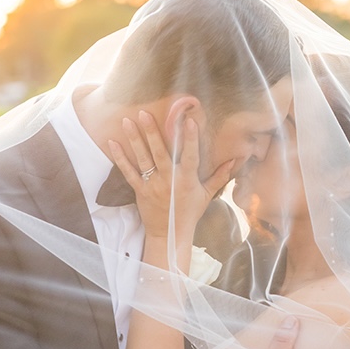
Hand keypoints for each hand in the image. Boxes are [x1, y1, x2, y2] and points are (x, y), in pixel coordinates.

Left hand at [109, 112, 233, 240]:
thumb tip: (236, 159)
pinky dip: (120, 158)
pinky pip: (128, 172)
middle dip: (152, 132)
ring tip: (126, 121)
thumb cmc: (190, 213)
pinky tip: (112, 142)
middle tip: (144, 113)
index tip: (189, 121)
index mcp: (187, 180)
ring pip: (143, 159)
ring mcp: (153, 185)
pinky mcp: (140, 191)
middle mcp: (169, 181)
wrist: (169, 235)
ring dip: (134, 139)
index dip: (190, 139)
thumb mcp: (207, 194)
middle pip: (160, 153)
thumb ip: (220, 175)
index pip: (190, 156)